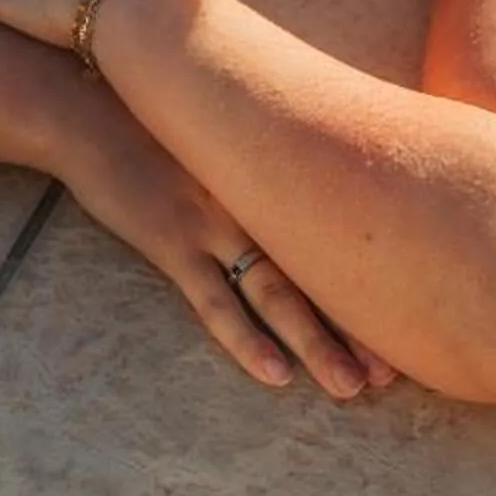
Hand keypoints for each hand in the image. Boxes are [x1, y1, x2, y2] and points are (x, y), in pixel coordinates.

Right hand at [60, 107, 397, 402]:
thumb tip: (294, 194)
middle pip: (320, 269)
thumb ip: (256, 165)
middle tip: (394, 374)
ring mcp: (214, 221)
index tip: (408, 324)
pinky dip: (247, 338)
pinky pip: (215, 300)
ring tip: (352, 387)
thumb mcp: (218, 139)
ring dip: (317, 342)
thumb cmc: (153, 126)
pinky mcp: (171, 239)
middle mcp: (255, 198)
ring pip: (278, 294)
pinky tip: (275, 374)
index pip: (334, 236)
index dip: (368, 283)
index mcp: (272, 175)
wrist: (88, 109)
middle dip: (357, 324)